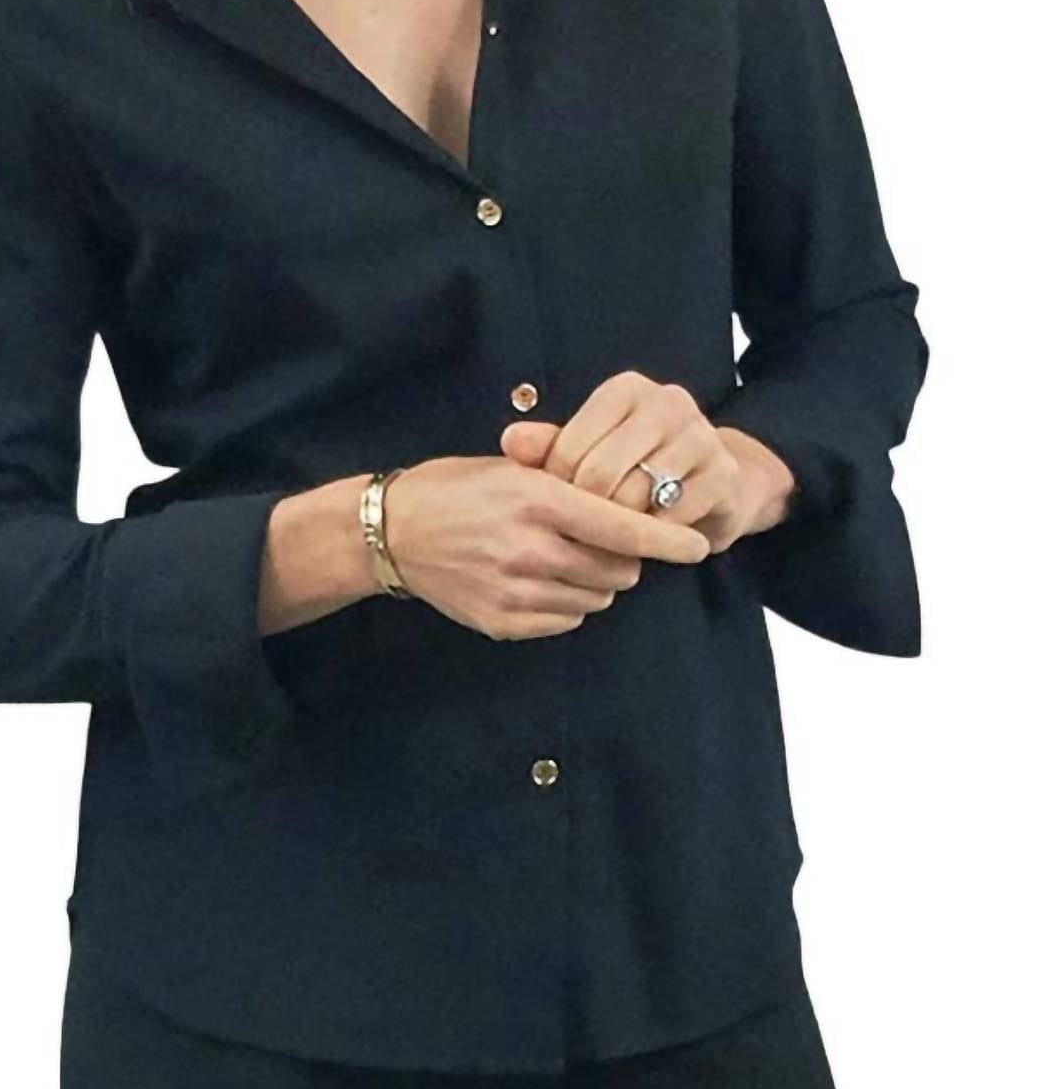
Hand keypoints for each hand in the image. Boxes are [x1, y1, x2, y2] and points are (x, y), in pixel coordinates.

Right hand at [381, 454, 709, 641]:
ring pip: (596, 597)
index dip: (667, 539)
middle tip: (605, 541)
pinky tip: (542, 580)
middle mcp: (530, 549)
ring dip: (596, 580)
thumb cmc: (454, 489)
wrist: (391, 532)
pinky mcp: (504, 622)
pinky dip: (568, 603)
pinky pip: (566, 620)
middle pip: (619, 569)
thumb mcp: (509, 467)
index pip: (622, 527)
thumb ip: (568, 481)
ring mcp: (516, 591)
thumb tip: (627, 500)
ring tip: (566, 558)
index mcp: (536, 500)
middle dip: (625, 557)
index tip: (697, 546)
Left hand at [498, 371, 796, 553]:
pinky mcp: (723, 474)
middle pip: (600, 474)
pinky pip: (671, 520)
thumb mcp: (589, 452)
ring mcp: (701, 435)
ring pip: (635, 499)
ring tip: (614, 537)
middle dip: (586, 511)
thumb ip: (548, 447)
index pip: (569, 447)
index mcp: (626, 389)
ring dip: (618, 530)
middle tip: (585, 530)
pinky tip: (648, 539)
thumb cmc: (636, 468)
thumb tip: (510, 442)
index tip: (562, 504)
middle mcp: (667, 402)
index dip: (557, 487)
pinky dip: (653, 539)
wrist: (715, 486)